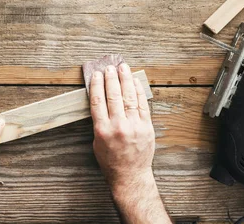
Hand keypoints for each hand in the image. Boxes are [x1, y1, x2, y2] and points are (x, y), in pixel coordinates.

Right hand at [90, 64, 154, 192]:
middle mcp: (118, 126)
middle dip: (111, 78)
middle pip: (113, 95)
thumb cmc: (110, 160)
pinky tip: (135, 82)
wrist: (130, 175)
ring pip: (129, 97)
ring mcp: (134, 126)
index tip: (96, 74)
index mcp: (102, 130)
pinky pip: (142, 105)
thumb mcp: (97, 141)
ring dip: (125, 80)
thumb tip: (100, 100)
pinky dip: (138, 92)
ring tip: (123, 68)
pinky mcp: (146, 127)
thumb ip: (99, 121)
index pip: (98, 101)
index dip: (96, 85)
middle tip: (109, 67)